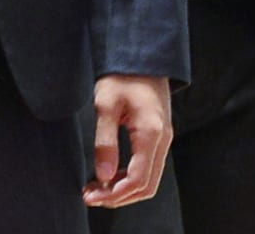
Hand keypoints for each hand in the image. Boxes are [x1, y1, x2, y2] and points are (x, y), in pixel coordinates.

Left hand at [81, 74, 171, 207]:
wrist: (141, 57)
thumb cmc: (121, 76)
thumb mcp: (105, 105)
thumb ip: (105, 142)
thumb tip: (103, 177)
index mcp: (151, 134)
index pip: (138, 180)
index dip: (115, 194)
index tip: (91, 196)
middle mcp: (163, 141)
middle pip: (147, 186)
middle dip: (119, 197)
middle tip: (91, 196)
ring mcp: (163, 140)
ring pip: (149, 180)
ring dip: (124, 189)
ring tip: (96, 188)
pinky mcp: (157, 137)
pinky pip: (148, 167)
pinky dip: (129, 178)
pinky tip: (109, 175)